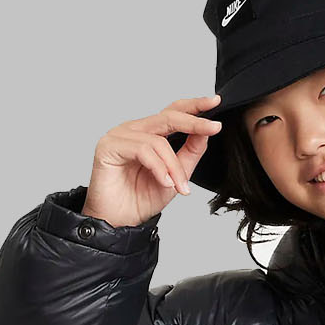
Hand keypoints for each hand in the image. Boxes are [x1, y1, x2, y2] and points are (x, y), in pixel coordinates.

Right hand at [80, 96, 222, 227]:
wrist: (119, 222)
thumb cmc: (141, 200)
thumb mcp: (175, 175)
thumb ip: (190, 153)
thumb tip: (205, 133)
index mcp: (149, 132)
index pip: (173, 111)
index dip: (194, 106)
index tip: (216, 102)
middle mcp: (134, 129)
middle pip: (168, 116)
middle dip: (193, 122)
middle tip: (213, 128)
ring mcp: (120, 135)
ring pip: (158, 141)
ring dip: (173, 166)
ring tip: (179, 186)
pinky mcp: (108, 146)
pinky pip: (142, 150)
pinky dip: (158, 167)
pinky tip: (164, 182)